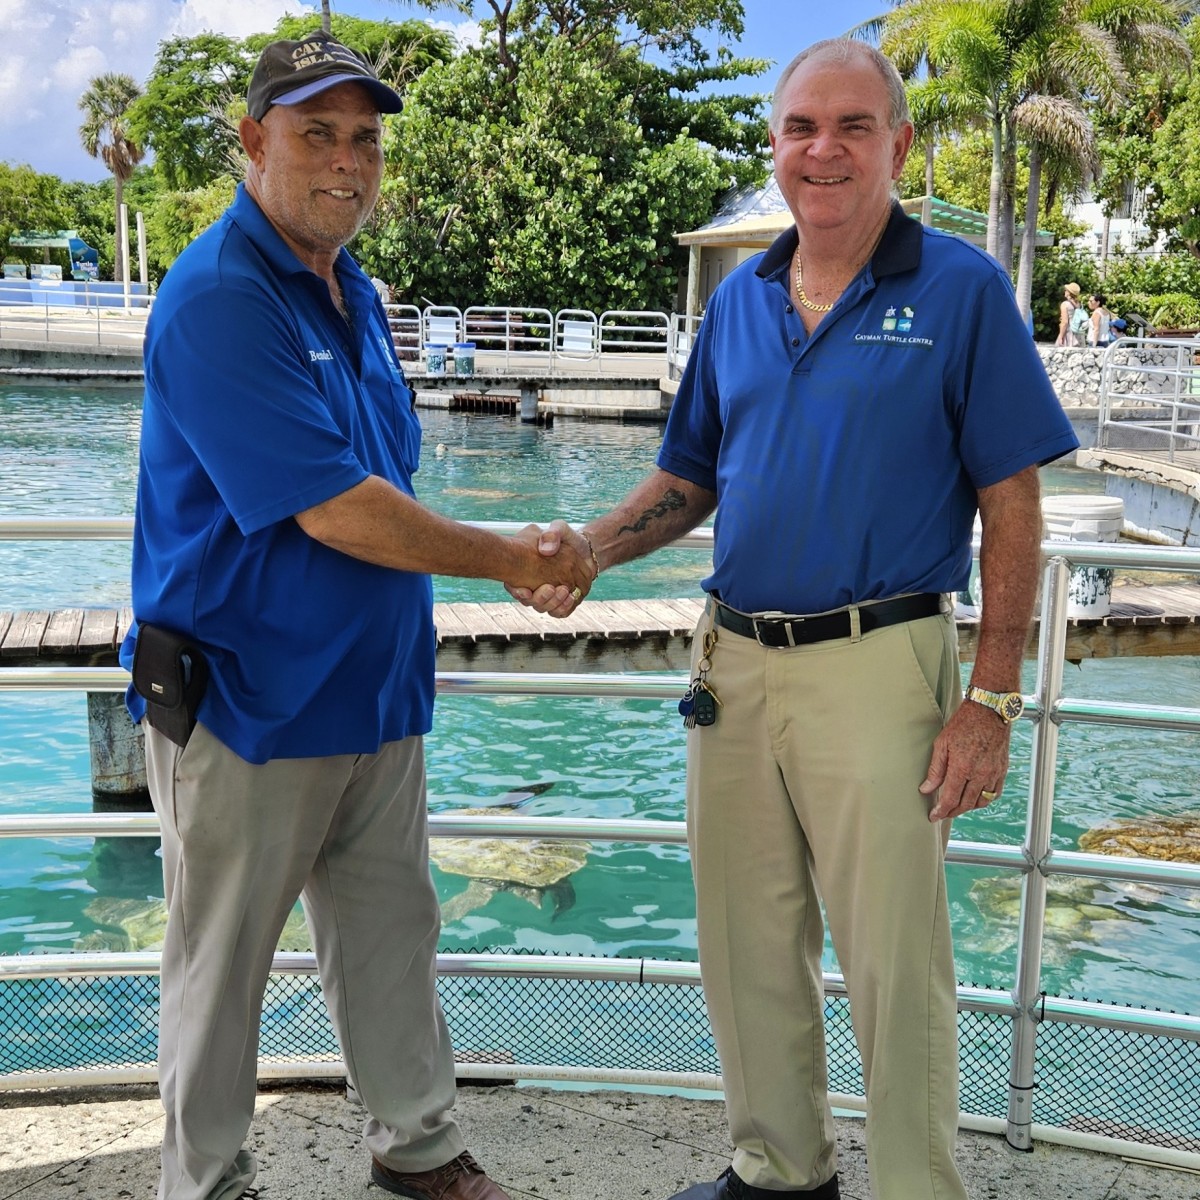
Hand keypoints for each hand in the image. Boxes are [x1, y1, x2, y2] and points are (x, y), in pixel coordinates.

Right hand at [505, 521, 593, 616]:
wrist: (584, 548)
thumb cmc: (566, 538)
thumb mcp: (558, 529)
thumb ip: (552, 535)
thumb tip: (546, 550)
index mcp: (525, 568)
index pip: (515, 586)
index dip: (517, 591)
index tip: (524, 591)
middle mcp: (533, 584)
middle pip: (530, 601)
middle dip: (539, 598)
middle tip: (550, 588)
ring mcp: (548, 595)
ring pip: (544, 608)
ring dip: (552, 602)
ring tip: (563, 591)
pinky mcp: (561, 601)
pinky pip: (559, 612)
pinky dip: (563, 608)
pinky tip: (570, 597)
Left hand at [918, 701, 1010, 821]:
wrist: (989, 711)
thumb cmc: (963, 723)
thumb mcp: (942, 743)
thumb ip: (935, 769)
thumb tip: (926, 788)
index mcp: (963, 768)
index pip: (950, 799)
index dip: (941, 811)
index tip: (933, 816)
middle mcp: (980, 774)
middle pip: (965, 804)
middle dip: (952, 812)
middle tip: (942, 814)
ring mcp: (994, 773)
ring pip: (981, 801)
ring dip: (968, 807)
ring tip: (956, 806)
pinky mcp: (1002, 770)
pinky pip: (994, 793)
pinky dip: (984, 800)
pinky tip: (974, 798)